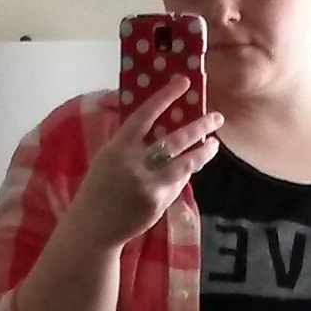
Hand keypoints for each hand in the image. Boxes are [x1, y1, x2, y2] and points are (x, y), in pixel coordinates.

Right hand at [68, 76, 222, 249]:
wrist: (92, 227)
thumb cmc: (100, 190)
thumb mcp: (107, 160)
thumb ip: (129, 145)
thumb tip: (159, 127)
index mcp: (117, 148)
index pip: (143, 115)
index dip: (164, 97)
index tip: (183, 83)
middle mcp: (133, 164)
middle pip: (174, 139)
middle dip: (199, 125)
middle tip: (217, 116)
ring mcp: (148, 184)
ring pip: (186, 163)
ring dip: (203, 152)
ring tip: (214, 144)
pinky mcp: (158, 202)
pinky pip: (178, 183)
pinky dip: (184, 174)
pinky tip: (189, 169)